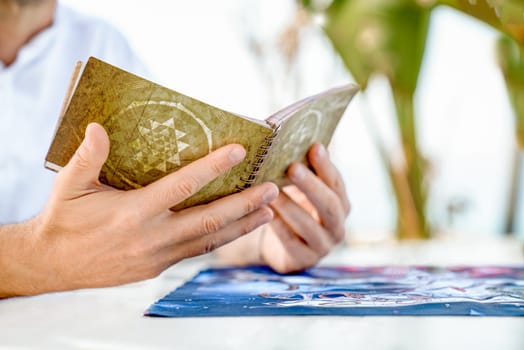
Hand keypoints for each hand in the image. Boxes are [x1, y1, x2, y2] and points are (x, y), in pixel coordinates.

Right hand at [0, 123, 277, 295]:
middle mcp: (151, 237)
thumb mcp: (68, 186)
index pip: (182, 186)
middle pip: (209, 219)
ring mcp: (157, 257)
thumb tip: (99, 127)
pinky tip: (237, 229)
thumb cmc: (63, 219)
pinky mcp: (158, 268)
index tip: (240, 151)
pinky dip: (221, 240)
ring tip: (268, 211)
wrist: (53, 264)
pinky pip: (196, 252)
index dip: (213, 167)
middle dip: (244, 204)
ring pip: (209, 241)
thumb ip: (87, 157)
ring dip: (241, 226)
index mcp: (132, 213)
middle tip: (272, 188)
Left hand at [259, 143, 349, 272]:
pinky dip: (278, 226)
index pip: (336, 182)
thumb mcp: (300, 189)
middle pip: (329, 204)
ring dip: (290, 205)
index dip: (326, 165)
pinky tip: (265, 212)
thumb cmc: (292, 208)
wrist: (282, 247)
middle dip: (311, 185)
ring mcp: (322, 246)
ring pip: (308, 224)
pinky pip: (291, 242)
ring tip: (271, 190)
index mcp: (340, 203)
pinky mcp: (303, 260)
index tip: (313, 146)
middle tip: (292, 167)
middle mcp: (337, 225)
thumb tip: (287, 135)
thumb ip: (301, 169)